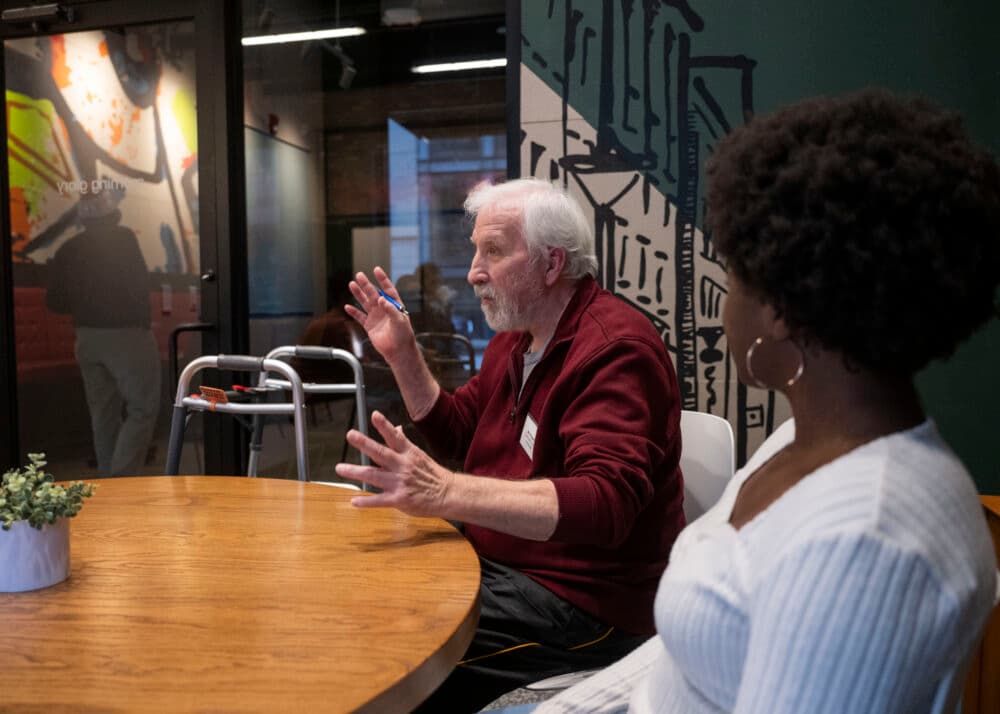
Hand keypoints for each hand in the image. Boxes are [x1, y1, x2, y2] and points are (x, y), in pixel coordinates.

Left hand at [335, 411, 452, 517]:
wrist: (448, 494)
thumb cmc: (432, 474)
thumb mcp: (419, 455)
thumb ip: (403, 444)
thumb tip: (395, 427)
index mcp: (409, 453)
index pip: (395, 436)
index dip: (385, 425)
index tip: (374, 415)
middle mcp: (403, 465)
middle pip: (381, 452)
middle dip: (364, 443)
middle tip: (350, 434)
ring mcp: (400, 483)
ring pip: (374, 475)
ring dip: (356, 471)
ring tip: (340, 468)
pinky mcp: (400, 499)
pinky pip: (379, 500)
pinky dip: (366, 501)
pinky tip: (354, 501)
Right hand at [345, 267, 413, 362]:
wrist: (398, 351)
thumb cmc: (404, 336)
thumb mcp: (400, 321)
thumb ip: (391, 310)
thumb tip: (381, 299)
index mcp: (394, 306)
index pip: (388, 290)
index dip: (383, 280)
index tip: (376, 270)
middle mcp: (384, 309)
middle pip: (374, 294)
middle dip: (366, 284)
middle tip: (359, 275)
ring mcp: (376, 317)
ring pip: (365, 302)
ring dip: (359, 294)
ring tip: (351, 284)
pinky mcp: (370, 326)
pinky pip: (360, 317)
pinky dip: (353, 312)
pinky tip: (347, 306)